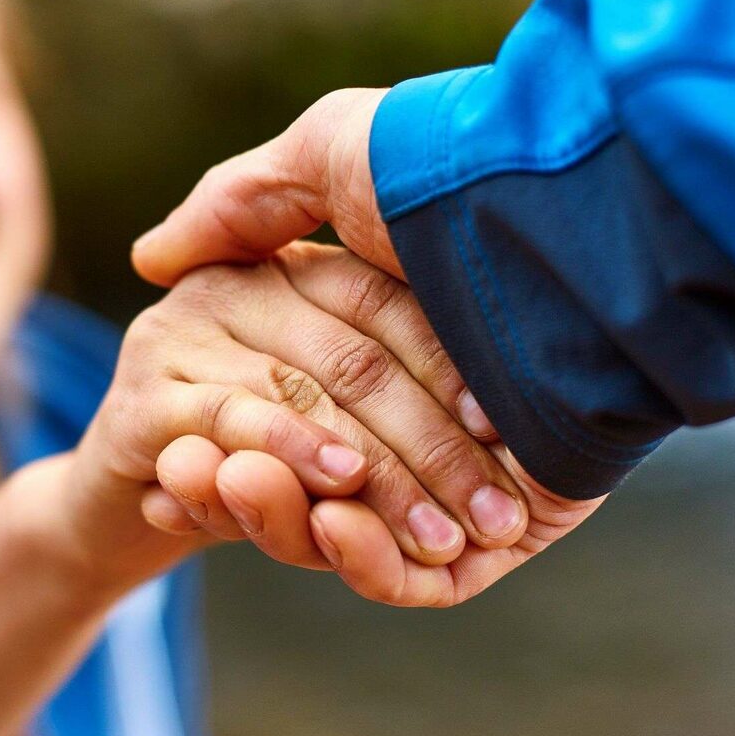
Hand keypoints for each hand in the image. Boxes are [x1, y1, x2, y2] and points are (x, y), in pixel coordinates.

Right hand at [128, 90, 604, 606]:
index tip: (175, 454)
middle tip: (179, 492)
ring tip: (239, 496)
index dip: (233, 427)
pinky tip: (328, 524)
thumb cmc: (452, 171)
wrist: (583, 227)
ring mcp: (472, 476)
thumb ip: (241, 207)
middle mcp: (432, 409)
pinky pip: (423, 578)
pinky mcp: (508, 532)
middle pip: (321, 470)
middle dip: (253, 485)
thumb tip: (151, 259)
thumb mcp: (332, 157)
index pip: (296, 402)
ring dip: (289, 524)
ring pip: (359, 528)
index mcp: (394, 332)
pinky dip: (367, 561)